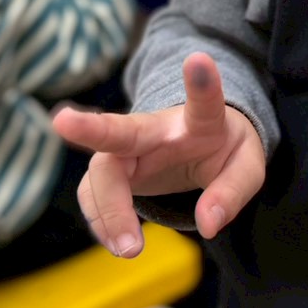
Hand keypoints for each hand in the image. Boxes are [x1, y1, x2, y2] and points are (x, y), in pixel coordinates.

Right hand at [52, 53, 265, 254]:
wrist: (199, 142)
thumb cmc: (223, 149)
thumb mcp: (246, 168)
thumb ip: (232, 193)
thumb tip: (208, 224)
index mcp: (199, 122)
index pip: (203, 104)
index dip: (202, 84)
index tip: (198, 58)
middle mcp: (155, 130)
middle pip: (121, 129)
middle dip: (92, 125)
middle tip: (61, 120)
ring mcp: (126, 149)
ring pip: (103, 174)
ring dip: (110, 211)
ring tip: (130, 249)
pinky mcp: (109, 171)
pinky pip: (94, 197)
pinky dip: (103, 223)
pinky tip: (119, 243)